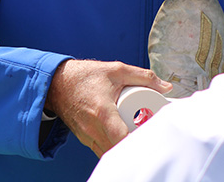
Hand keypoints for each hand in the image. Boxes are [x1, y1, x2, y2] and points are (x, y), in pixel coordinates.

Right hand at [44, 59, 171, 156]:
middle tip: (147, 134)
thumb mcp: (117, 70)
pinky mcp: (84, 139)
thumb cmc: (85, 75)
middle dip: (134, 145)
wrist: (57, 82)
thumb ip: (144, 77)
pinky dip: (112, 147)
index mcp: (103, 112)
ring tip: (136, 135)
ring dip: (123, 148)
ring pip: (109, 153)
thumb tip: (166, 87)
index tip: (151, 134)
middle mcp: (93, 128)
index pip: (122, 138)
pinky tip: (122, 137)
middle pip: (118, 150)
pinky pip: (101, 150)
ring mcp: (87, 136)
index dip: (138, 141)